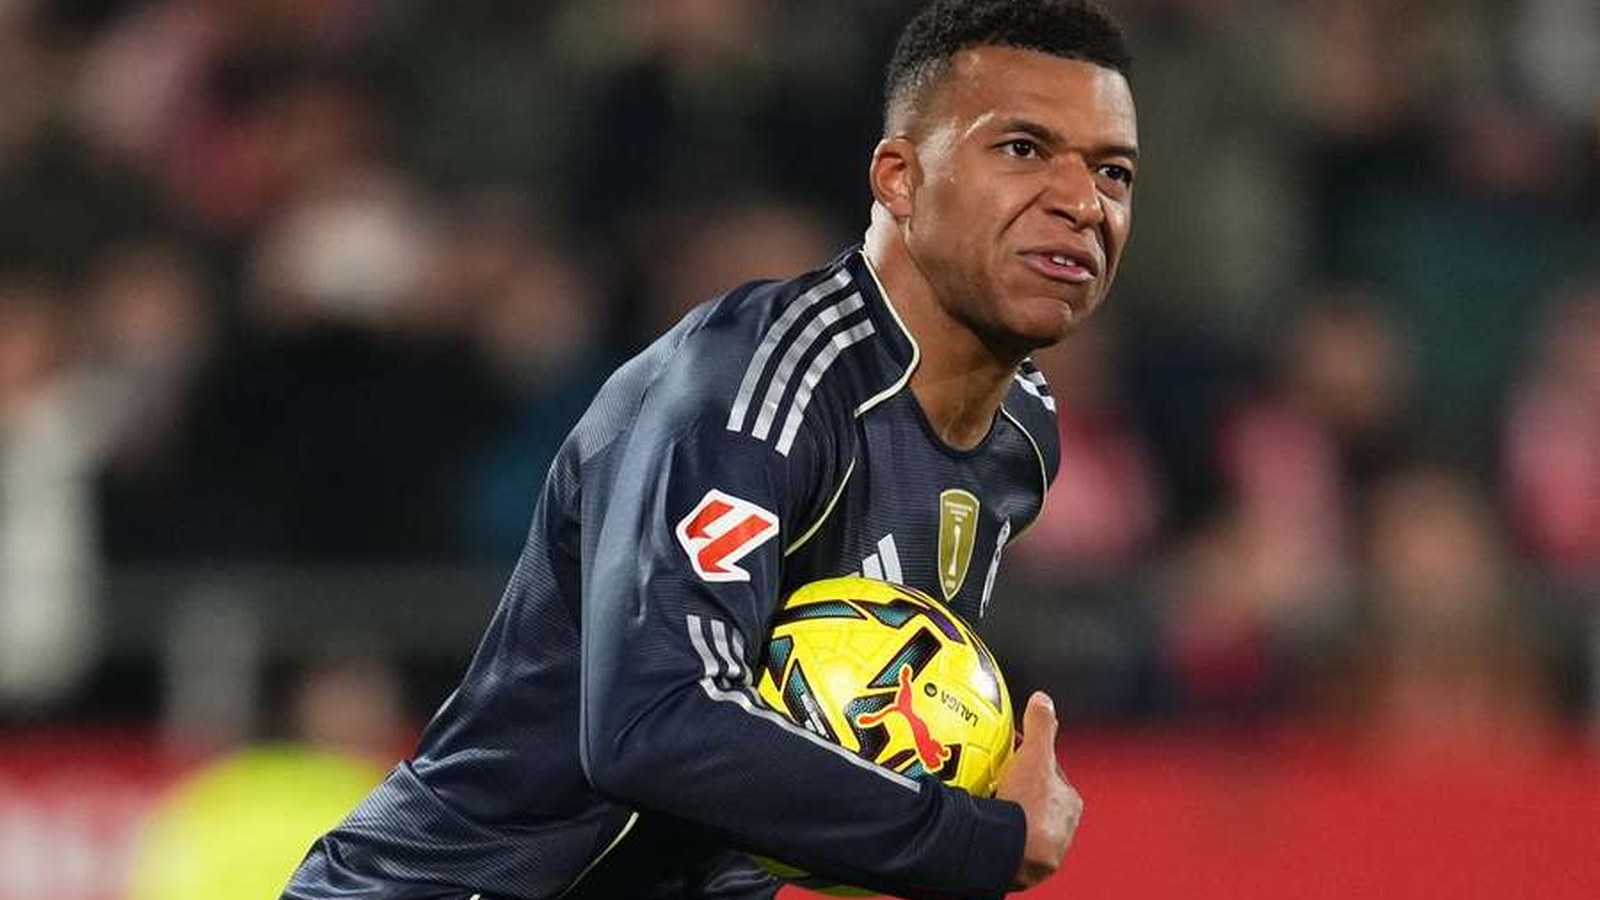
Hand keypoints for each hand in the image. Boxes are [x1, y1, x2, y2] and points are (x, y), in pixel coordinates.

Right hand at [995, 692, 1082, 889]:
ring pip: (1023, 823)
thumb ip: (1040, 727)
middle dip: (1018, 789)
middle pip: (1036, 799)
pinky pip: (1007, 842)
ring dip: (1007, 814)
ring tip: (983, 804)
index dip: (1030, 760)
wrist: (1012, 853)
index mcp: (1069, 803)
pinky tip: (981, 827)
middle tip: (992, 780)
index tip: (1010, 754)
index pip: (1050, 774)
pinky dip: (996, 834)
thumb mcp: (1034, 756)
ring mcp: (1042, 851)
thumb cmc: (1029, 806)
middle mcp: (1061, 829)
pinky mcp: (1022, 867)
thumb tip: (1042, 700)